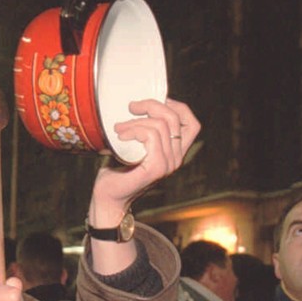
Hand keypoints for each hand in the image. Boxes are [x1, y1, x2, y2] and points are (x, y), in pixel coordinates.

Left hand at [88, 99, 199, 224]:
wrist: (109, 197)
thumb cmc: (117, 172)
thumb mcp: (133, 146)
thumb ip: (143, 130)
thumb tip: (136, 104)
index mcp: (175, 153)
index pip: (192, 125)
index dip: (177, 107)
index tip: (155, 103)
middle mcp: (176, 159)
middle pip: (175, 118)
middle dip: (152, 105)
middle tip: (131, 107)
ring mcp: (168, 164)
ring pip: (161, 125)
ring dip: (135, 121)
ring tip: (119, 129)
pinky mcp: (156, 168)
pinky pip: (151, 136)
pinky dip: (134, 131)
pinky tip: (121, 137)